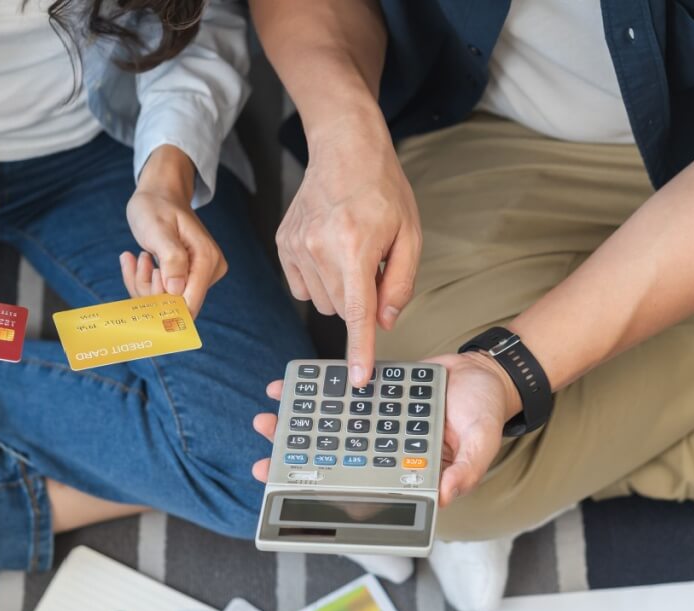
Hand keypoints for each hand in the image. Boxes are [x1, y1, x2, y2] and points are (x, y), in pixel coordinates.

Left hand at [122, 145, 225, 316]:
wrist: (160, 195)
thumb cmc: (157, 206)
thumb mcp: (158, 228)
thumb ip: (171, 258)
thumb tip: (176, 290)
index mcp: (207, 260)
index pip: (189, 304)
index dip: (162, 303)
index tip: (148, 277)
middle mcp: (209, 272)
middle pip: (175, 305)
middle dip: (148, 289)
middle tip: (140, 259)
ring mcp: (199, 277)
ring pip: (165, 301)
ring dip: (143, 283)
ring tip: (139, 257)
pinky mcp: (187, 279)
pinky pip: (162, 293)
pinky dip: (145, 281)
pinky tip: (139, 260)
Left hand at [251, 351, 519, 505]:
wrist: (484, 372)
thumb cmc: (486, 412)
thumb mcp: (483, 441)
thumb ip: (467, 471)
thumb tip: (444, 497)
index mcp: (408, 475)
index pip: (364, 498)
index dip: (328, 504)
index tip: (296, 501)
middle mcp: (384, 456)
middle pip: (333, 468)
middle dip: (296, 468)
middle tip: (263, 464)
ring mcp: (373, 428)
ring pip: (327, 435)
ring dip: (295, 431)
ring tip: (266, 422)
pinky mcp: (369, 399)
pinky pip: (336, 401)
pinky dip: (311, 395)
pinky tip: (286, 389)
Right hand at [276, 109, 421, 385]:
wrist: (344, 149)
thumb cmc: (384, 190)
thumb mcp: (410, 234)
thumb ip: (399, 283)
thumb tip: (384, 323)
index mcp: (355, 247)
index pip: (357, 313)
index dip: (359, 350)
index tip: (356, 379)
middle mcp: (319, 249)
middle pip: (340, 310)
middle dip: (359, 301)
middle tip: (371, 266)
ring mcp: (295, 246)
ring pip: (320, 302)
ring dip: (339, 291)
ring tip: (350, 252)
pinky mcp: (283, 243)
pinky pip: (301, 287)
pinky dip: (318, 281)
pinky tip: (329, 253)